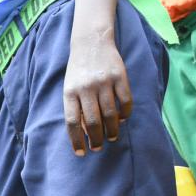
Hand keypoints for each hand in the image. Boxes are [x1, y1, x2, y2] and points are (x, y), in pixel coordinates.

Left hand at [63, 33, 131, 155]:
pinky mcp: (120, 77)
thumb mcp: (70, 88)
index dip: (76, 140)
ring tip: (112, 137)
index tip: (81, 153)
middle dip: (96, 139)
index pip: (72, 122)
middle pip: (93, 121)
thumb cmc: (78, 71)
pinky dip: (125, 114)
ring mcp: (104, 82)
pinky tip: (122, 120)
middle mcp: (86, 88)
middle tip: (98, 147)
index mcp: (70, 92)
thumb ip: (76, 108)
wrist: (91, 42)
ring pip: (111, 114)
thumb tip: (84, 133)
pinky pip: (125, 101)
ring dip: (112, 130)